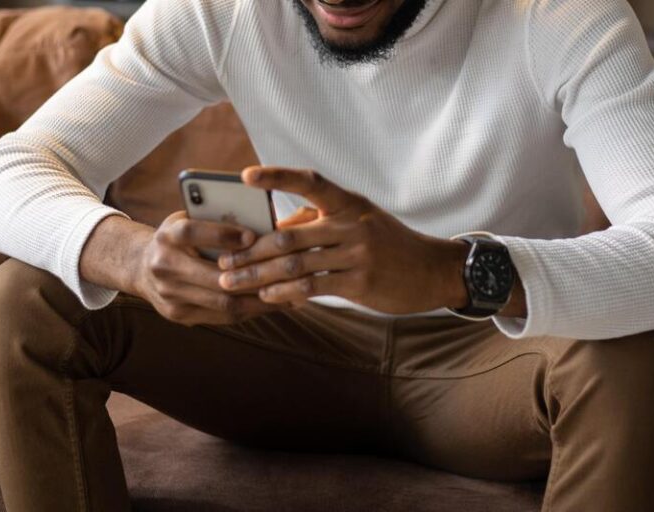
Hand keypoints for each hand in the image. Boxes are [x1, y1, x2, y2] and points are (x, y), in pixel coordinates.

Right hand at [133, 211, 291, 325]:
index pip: (190, 232)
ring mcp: (170, 296)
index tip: (252, 235)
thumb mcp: (190, 218)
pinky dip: (251, 310)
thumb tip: (263, 223)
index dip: (221, 234)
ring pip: (222, 302)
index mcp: (166, 236)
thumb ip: (216, 220)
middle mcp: (163, 267)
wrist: (140, 267)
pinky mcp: (179, 315)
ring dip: (259, 299)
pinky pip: (222, 317)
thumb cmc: (179, 237)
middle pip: (212, 277)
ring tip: (289, 292)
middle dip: (253, 276)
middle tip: (285, 272)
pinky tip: (273, 303)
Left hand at [216, 167, 470, 314]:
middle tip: (223, 263)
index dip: (277, 176)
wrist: (430, 271)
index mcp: (348, 203)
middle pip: (288, 237)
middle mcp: (351, 224)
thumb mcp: (359, 221)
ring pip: (296, 265)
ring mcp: (356, 254)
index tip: (246, 176)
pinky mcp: (360, 282)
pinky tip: (267, 295)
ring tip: (233, 282)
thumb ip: (319, 221)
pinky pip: (313, 287)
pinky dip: (286, 291)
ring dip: (259, 276)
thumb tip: (277, 230)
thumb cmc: (388, 244)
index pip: (309, 181)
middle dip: (250, 252)